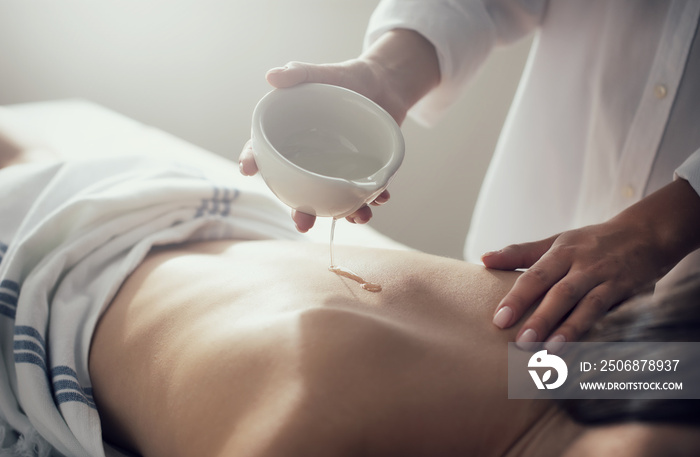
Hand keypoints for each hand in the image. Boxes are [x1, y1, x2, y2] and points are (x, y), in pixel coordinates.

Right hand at [238, 29, 439, 231]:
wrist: (383, 84)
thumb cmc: (345, 79)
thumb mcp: (322, 74)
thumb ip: (299, 74)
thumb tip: (272, 76)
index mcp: (290, 136)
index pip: (264, 151)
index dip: (252, 160)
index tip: (246, 169)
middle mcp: (310, 159)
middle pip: (298, 189)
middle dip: (300, 210)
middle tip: (302, 223)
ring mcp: (336, 169)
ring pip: (332, 198)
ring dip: (342, 213)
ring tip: (355, 216)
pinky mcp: (362, 171)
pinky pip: (364, 191)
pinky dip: (373, 198)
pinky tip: (380, 198)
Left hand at [483, 179, 699, 350]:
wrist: (646, 234)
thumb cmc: (590, 243)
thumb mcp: (556, 242)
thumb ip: (520, 253)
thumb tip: (484, 260)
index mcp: (562, 252)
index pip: (535, 275)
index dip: (517, 298)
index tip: (499, 319)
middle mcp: (584, 265)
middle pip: (560, 293)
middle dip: (540, 318)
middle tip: (520, 343)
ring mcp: (608, 279)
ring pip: (588, 306)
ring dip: (570, 329)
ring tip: (550, 351)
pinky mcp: (629, 293)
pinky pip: (614, 314)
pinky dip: (601, 331)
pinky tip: (587, 351)